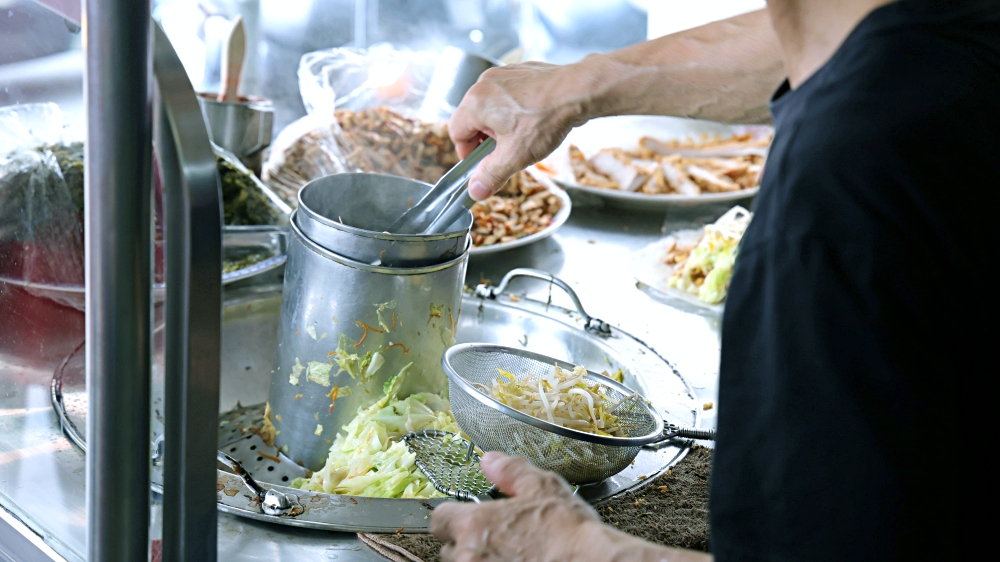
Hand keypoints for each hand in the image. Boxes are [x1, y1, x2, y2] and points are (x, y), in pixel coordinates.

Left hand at [430, 452, 600, 560]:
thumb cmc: (569, 533)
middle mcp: (468, 556)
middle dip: (469, 546)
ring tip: (511, 559)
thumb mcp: (542, 488)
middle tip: (498, 543)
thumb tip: (490, 461)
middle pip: (451, 550)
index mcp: (474, 524)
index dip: (455, 518)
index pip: (440, 520)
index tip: (470, 521)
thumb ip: (510, 472)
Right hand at [449, 62, 592, 199]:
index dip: (468, 154)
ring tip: (523, 136)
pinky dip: (514, 110)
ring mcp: (503, 74)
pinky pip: (508, 95)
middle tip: (507, 151)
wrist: (578, 91)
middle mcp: (484, 83)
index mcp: (475, 103)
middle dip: (486, 140)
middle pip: (472, 119)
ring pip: (491, 107)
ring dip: (501, 125)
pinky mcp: (520, 71)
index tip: (483, 165)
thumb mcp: (515, 156)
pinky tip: (533, 120)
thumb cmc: (546, 120)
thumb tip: (475, 191)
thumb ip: (491, 174)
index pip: (456, 133)